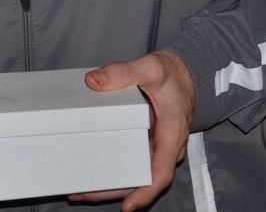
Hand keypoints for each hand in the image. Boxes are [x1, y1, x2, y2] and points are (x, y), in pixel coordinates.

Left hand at [69, 50, 196, 210]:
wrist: (185, 75)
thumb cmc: (171, 74)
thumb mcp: (150, 68)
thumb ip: (123, 72)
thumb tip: (94, 81)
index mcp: (172, 132)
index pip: (161, 171)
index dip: (145, 191)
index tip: (129, 207)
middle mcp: (166, 147)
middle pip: (143, 179)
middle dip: (116, 192)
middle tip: (83, 195)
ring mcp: (158, 148)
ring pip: (137, 174)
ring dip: (112, 185)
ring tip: (80, 191)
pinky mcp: (148, 144)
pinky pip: (134, 163)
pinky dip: (116, 171)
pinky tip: (93, 173)